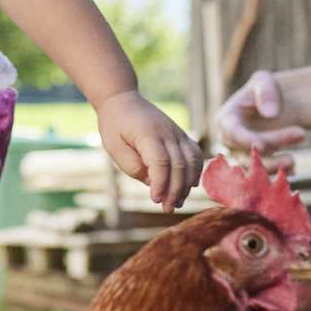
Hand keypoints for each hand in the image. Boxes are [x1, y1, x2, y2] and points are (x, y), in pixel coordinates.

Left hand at [98, 89, 197, 210]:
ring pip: (191, 160)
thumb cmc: (115, 126)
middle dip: (175, 190)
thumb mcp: (114, 148)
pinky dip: (196, 171)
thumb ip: (133, 166)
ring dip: (187, 184)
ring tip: (178, 202)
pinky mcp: (182, 135)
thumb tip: (154, 182)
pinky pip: (195, 154)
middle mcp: (167, 132)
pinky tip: (189, 186)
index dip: (161, 183)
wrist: (124, 101)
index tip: (156, 200)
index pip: (160, 162)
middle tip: (167, 209)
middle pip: (179, 164)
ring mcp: (177, 132)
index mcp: (147, 134)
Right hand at [215, 70, 305, 165]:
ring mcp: (242, 155)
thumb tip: (271, 114)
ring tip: (293, 161)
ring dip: (274, 167)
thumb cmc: (264, 90)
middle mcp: (231, 141)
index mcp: (227, 120)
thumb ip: (265, 92)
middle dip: (272, 145)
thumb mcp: (264, 81)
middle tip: (302, 133)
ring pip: (254, 168)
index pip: (233, 134)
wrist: (273, 105)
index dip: (246, 141)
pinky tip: (293, 169)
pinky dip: (278, 173)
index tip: (263, 145)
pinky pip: (264, 175)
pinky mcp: (256, 164)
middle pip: (247, 151)